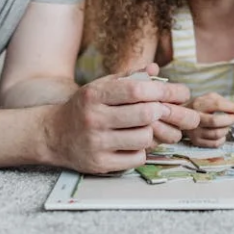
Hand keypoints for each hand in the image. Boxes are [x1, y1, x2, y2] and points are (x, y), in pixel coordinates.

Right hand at [45, 73, 198, 173]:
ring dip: (151, 132)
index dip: (164, 91)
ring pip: (144, 138)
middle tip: (165, 111)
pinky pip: (137, 158)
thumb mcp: (100, 87)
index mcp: (95, 95)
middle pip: (145, 115)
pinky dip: (141, 150)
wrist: (53, 135)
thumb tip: (155, 69)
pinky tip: (132, 143)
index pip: (136, 90)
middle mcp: (94, 119)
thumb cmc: (84, 107)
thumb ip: (128, 77)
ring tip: (144, 127)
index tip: (181, 93)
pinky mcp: (100, 164)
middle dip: (161, 112)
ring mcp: (97, 143)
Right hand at [183, 93, 233, 147]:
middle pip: (216, 121)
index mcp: (198, 104)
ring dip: (226, 129)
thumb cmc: (200, 107)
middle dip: (230, 120)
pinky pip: (215, 143)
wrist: (180, 117)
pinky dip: (222, 139)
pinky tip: (221, 133)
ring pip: (216, 134)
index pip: (217, 105)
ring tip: (227, 125)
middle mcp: (194, 118)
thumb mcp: (208, 98)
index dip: (232, 107)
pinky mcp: (196, 141)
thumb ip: (222, 101)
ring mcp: (194, 131)